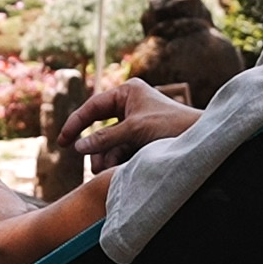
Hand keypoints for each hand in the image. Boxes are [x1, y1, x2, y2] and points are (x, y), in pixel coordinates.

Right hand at [55, 76, 200, 168]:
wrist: (200, 141)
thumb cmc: (170, 126)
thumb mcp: (134, 131)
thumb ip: (104, 139)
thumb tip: (77, 147)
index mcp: (127, 92)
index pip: (93, 107)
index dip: (75, 124)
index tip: (62, 142)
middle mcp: (130, 105)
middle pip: (100, 127)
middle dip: (94, 147)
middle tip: (84, 162)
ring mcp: (136, 122)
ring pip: (110, 141)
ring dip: (105, 157)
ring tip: (103, 171)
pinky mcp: (142, 139)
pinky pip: (121, 149)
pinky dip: (116, 160)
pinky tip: (114, 171)